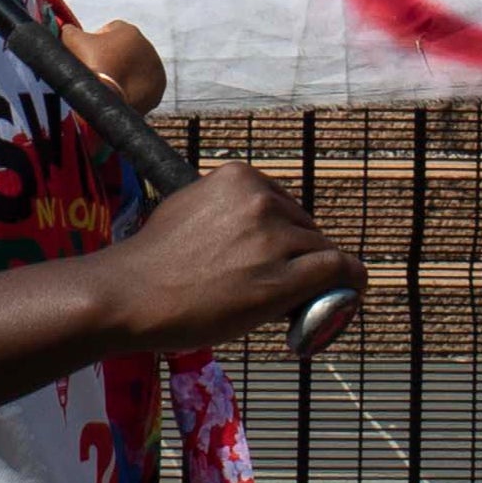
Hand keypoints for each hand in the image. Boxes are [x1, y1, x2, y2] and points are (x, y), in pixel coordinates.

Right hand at [63, 18, 166, 113]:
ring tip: (107, 85)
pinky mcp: (158, 90)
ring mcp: (155, 70)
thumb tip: (67, 29)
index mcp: (129, 31)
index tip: (87, 53)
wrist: (103, 99)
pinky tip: (118, 95)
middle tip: (96, 71)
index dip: (97, 39)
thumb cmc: (88, 64)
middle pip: (126, 49)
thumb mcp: (71, 39)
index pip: (111, 30)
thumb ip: (69, 29)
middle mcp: (148, 47)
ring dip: (125, 73)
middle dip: (113, 57)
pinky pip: (143, 87)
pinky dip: (133, 90)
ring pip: (136, 68)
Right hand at [98, 160, 365, 354]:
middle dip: (298, 257)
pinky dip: (350, 281)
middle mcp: (261, 200)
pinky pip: (337, 271)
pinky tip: (351, 293)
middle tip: (278, 288)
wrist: (130, 293)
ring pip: (322, 252)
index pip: (284, 205)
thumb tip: (249, 227)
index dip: (285, 236)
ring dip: (317, 277)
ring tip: (296, 305)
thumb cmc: (152, 258)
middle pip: (305, 228)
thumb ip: (224, 209)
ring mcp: (273, 239)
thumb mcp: (190, 207)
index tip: (277, 259)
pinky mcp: (281, 279)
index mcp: (239, 177)